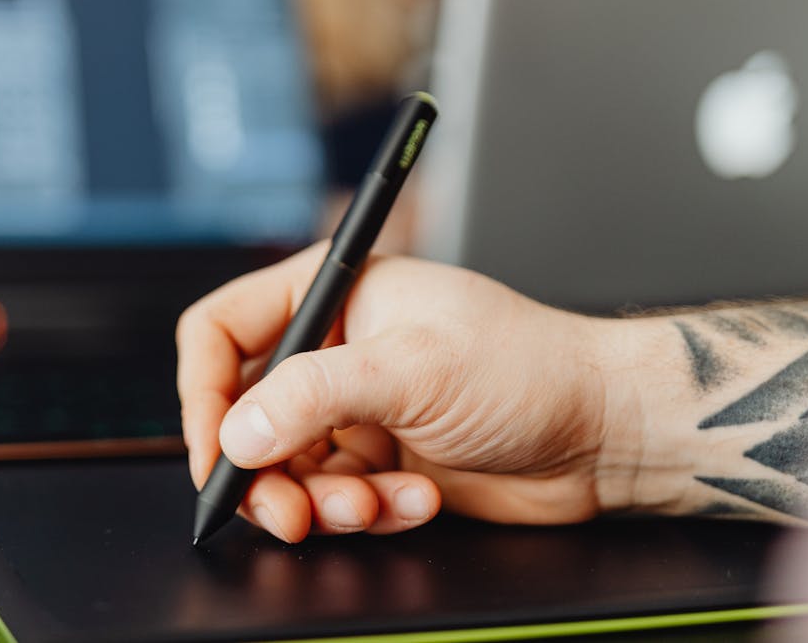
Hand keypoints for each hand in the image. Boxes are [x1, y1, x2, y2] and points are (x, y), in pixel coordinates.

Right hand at [176, 243, 620, 542]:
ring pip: (285, 469)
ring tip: (369, 506)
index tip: (214, 448)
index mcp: (328, 294)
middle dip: (263, 472)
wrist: (605, 431)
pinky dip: (365, 512)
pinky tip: (416, 500)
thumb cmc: (527, 366)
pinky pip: (333, 499)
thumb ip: (314, 397)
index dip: (202, 392)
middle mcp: (332, 350)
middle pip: (244, 415)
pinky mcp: (378, 461)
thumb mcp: (412, 369)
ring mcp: (354, 410)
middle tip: (286, 512)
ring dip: (320, 502)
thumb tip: (237, 434)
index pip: (220, 332)